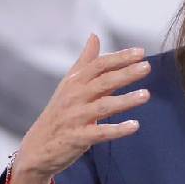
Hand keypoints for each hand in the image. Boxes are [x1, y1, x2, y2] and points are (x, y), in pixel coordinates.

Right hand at [10, 34, 150, 183]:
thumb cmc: (59, 113)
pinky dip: (117, 129)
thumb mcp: (68, 85)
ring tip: (146, 94)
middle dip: (125, 73)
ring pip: (103, 106)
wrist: (37, 147)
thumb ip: (85, 61)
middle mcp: (74, 97)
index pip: (98, 64)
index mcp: (74, 82)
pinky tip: (134, 125)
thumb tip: (94, 36)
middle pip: (103, 81)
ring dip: (125, 100)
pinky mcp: (78, 138)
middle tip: (147, 67)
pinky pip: (100, 132)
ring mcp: (75, 117)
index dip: (119, 57)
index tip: (140, 52)